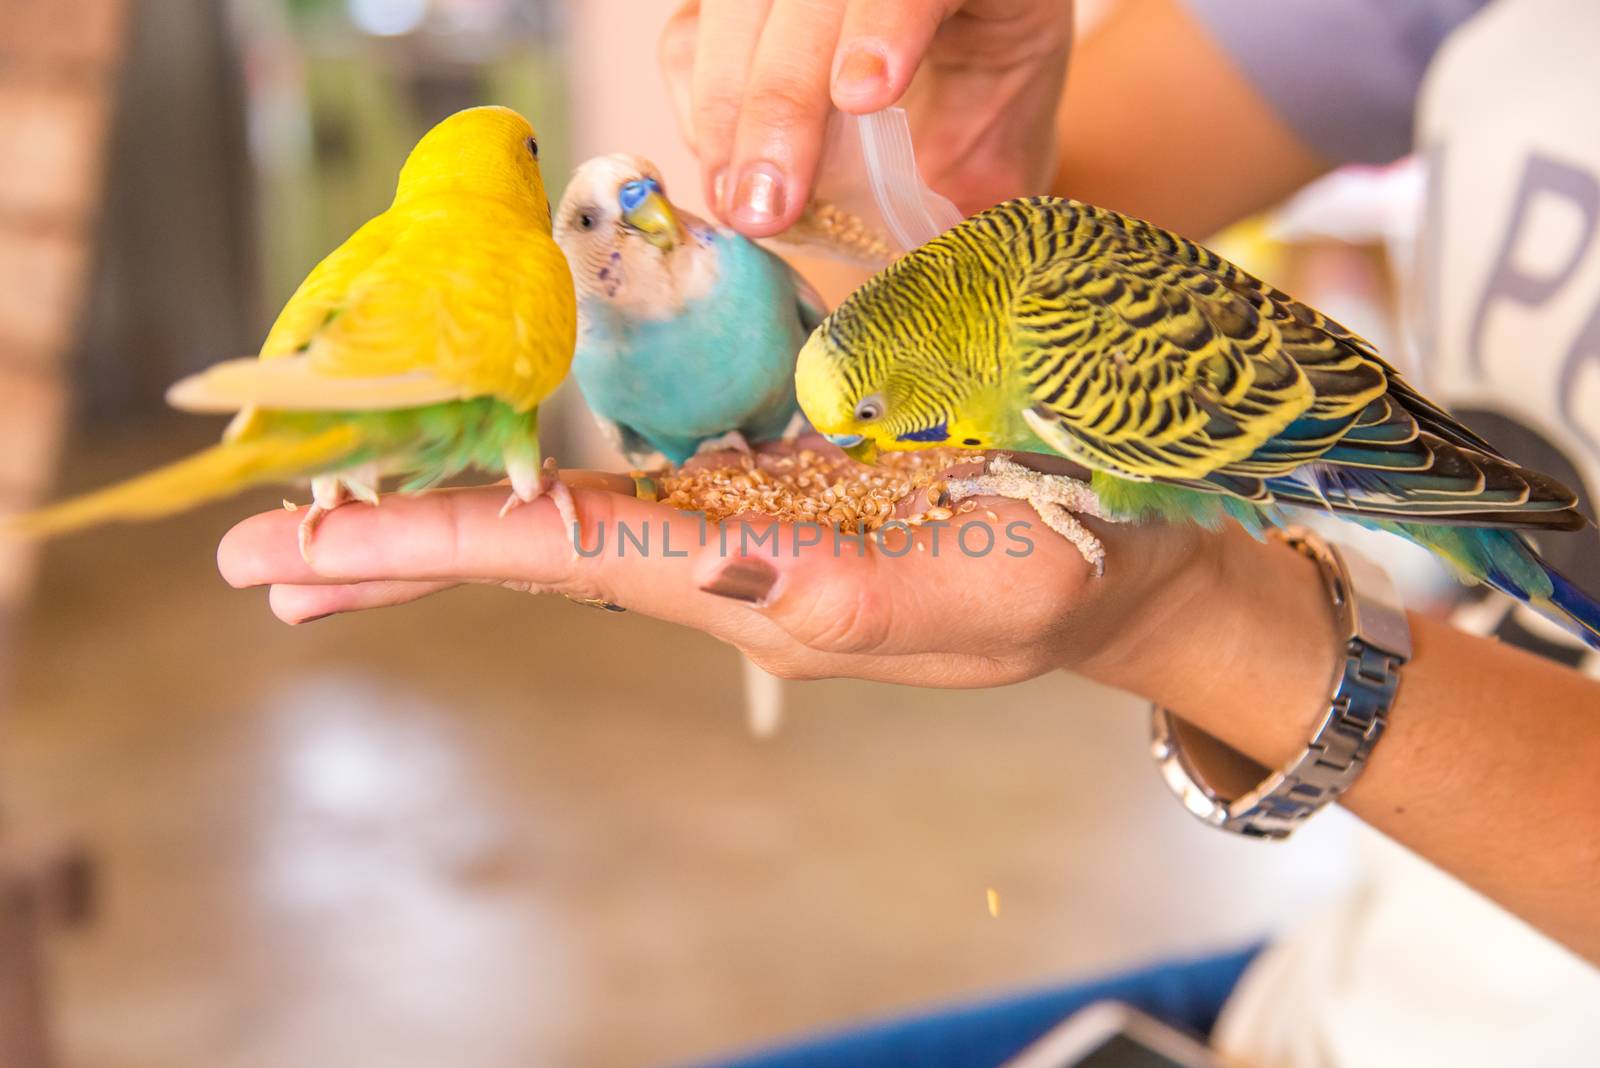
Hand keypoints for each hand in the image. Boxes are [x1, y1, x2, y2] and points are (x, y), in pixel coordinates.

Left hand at [216, 460, 1219, 690]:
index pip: (573, 556)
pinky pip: (622, 511)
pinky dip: (531, 508)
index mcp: (762, 588)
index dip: (446, 539)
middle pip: (536, 558)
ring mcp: (739, 545)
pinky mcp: (765, 515)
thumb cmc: (1056, 571)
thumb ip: (872, 602)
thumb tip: (771, 608)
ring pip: (565, 539)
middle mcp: (726, 573)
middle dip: (400, 554)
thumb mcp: (985, 593)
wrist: (1104, 574)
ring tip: (326, 538)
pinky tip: (486, 502)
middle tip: (261, 562)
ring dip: (444, 535)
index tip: (321, 546)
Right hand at [659, 0, 1073, 235]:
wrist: (961, 80)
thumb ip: (978, 185)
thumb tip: (942, 259)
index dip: (883, 25)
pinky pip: (688, 39)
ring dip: (725, 116)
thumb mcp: (1002, 149)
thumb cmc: (986, 114)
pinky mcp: (733, 4)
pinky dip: (699, 114)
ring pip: (734, 13)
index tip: (863, 95)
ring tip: (744, 208)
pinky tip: (728, 179)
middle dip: (780, 99)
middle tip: (772, 205)